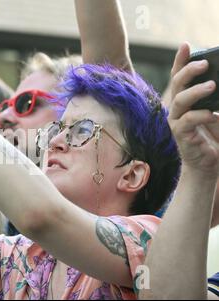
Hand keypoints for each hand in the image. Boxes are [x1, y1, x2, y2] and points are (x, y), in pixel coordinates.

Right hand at [169, 43, 218, 177]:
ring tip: (212, 85)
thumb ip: (217, 98)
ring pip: (179, 101)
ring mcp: (176, 122)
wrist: (208, 164)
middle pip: (176, 85)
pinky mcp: (180, 135)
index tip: (186, 45)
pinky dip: (202, 116)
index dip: (180, 61)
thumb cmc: (214, 137)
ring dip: (195, 91)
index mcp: (184, 101)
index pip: (179, 77)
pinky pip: (187, 121)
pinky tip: (214, 115)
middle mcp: (177, 109)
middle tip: (204, 64)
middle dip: (188, 71)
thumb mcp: (218, 112)